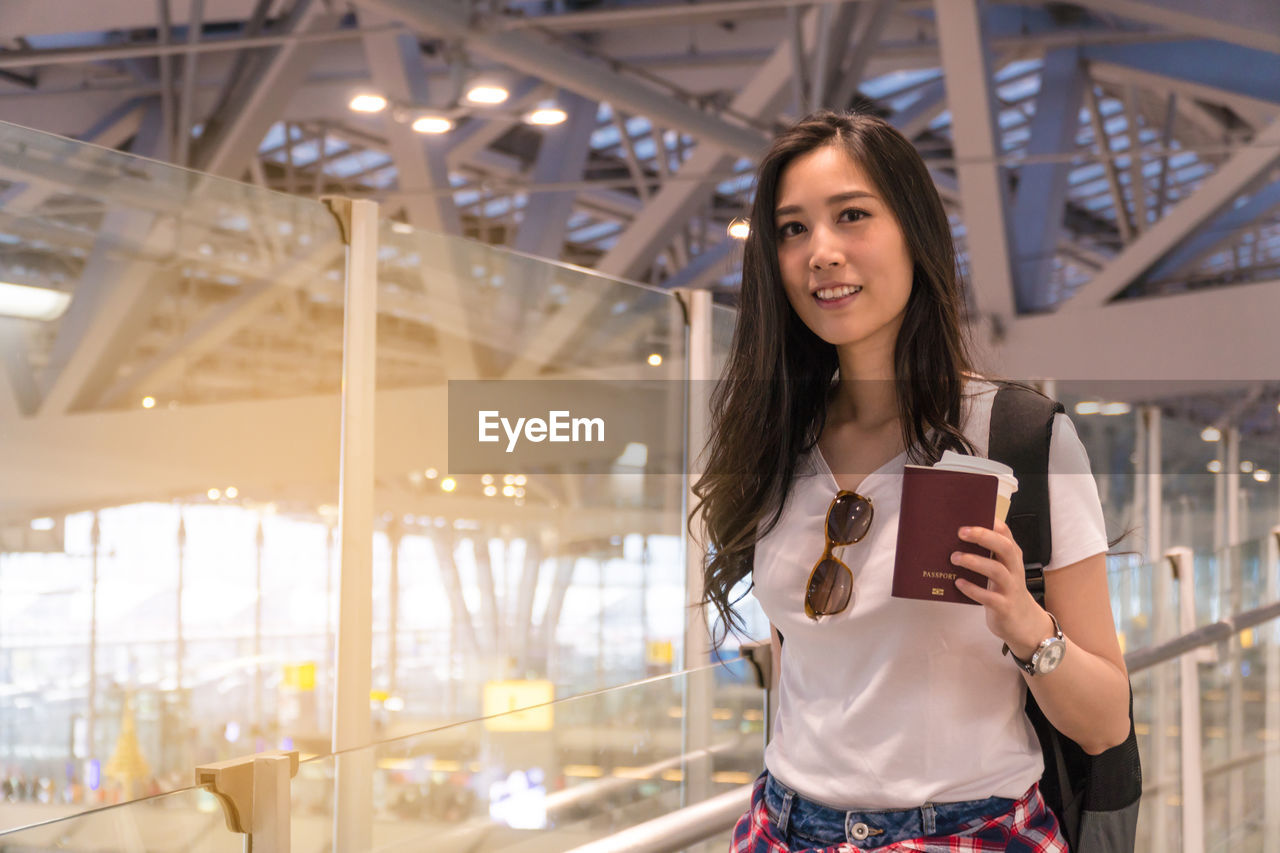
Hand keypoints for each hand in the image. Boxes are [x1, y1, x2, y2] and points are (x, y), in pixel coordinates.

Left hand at [951, 518, 1050, 655]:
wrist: (1023, 623)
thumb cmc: (1005, 590)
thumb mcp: (1001, 569)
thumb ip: (987, 555)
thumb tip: (957, 538)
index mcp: (1012, 557)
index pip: (1006, 534)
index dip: (991, 523)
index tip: (972, 515)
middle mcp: (1014, 569)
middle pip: (1004, 547)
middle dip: (983, 537)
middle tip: (961, 532)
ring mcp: (1011, 588)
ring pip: (996, 570)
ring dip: (974, 562)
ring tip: (954, 557)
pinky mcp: (1005, 607)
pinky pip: (989, 597)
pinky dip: (972, 589)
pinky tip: (958, 583)